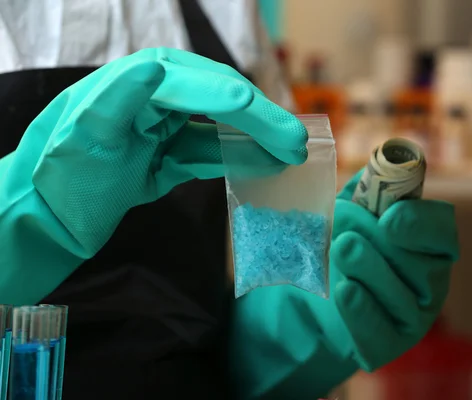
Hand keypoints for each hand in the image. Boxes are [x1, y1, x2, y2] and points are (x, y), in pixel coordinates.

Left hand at [23, 47, 307, 254]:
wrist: (45, 216)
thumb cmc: (59, 179)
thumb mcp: (81, 138)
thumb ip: (117, 100)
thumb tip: (154, 71)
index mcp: (130, 83)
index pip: (194, 84)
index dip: (236, 105)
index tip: (271, 125)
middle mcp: (152, 96)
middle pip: (217, 98)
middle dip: (259, 120)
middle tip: (297, 142)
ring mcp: (163, 125)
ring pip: (220, 125)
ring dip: (256, 138)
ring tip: (292, 152)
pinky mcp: (168, 153)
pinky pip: (210, 151)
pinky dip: (238, 158)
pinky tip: (266, 163)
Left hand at [330, 170, 459, 369]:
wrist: (316, 301)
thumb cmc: (341, 247)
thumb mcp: (350, 213)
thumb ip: (365, 191)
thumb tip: (376, 169)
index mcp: (427, 244)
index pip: (441, 231)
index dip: (420, 224)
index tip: (389, 219)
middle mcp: (430, 281)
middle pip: (420, 265)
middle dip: (381, 248)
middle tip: (346, 239)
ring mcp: (414, 318)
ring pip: (400, 297)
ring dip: (368, 271)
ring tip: (341, 251)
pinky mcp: (389, 346)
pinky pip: (380, 331)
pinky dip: (361, 310)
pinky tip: (344, 290)